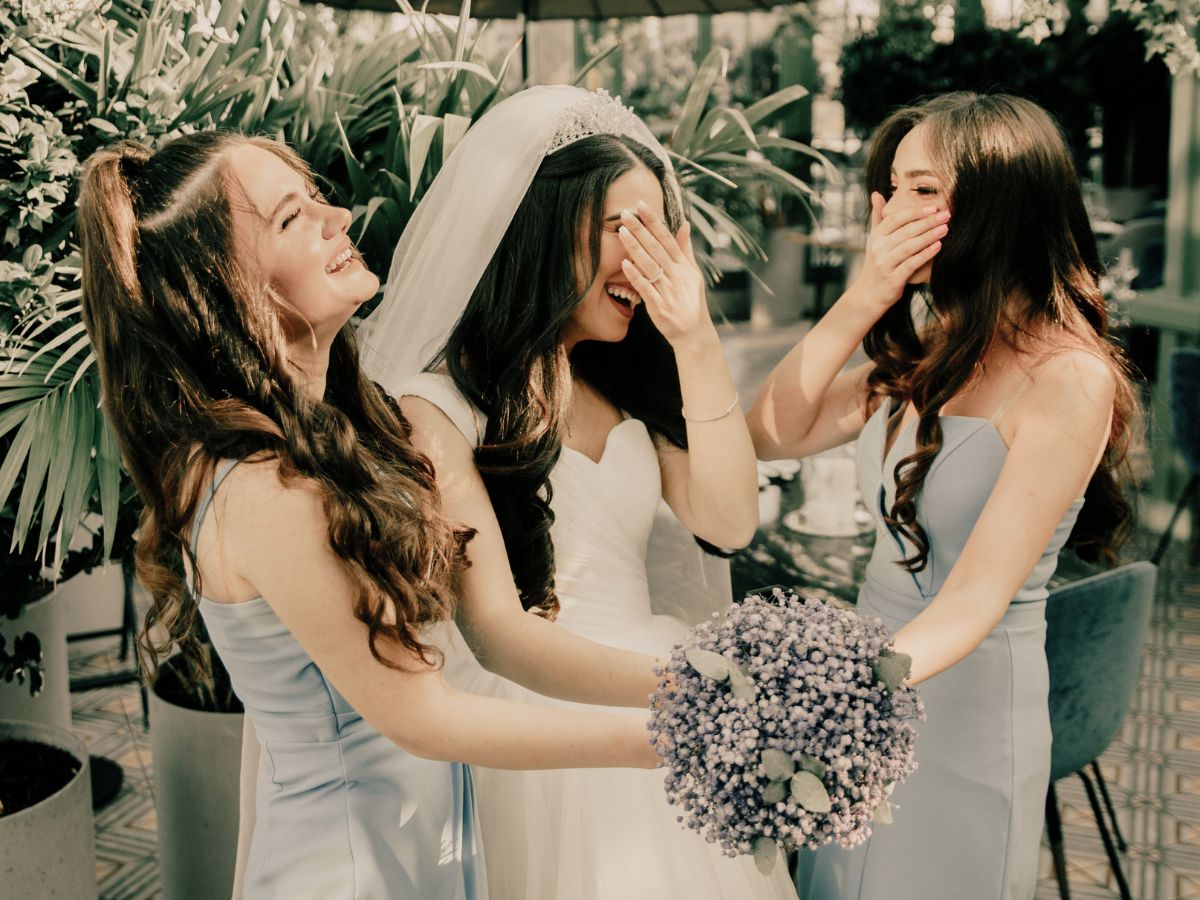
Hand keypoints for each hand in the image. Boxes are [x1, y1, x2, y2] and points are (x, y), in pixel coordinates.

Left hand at [618, 203, 712, 350]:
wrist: (694, 333)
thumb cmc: (691, 302)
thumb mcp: (693, 274)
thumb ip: (685, 250)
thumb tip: (684, 225)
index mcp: (684, 267)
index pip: (667, 239)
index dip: (654, 222)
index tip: (642, 205)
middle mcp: (677, 276)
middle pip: (656, 248)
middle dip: (640, 229)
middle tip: (625, 213)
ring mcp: (668, 291)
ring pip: (650, 265)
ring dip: (635, 247)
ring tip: (622, 232)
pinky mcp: (659, 306)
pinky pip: (646, 288)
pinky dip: (636, 276)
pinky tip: (625, 263)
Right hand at [853, 192, 948, 310]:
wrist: (869, 293)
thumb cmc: (877, 262)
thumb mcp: (874, 239)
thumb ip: (878, 217)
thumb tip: (876, 193)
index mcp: (876, 237)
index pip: (896, 219)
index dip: (915, 212)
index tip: (933, 207)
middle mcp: (878, 249)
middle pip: (906, 231)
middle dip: (928, 222)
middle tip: (946, 214)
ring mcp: (885, 264)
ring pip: (910, 246)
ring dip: (929, 236)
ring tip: (946, 228)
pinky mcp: (893, 279)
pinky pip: (912, 264)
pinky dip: (925, 254)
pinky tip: (938, 246)